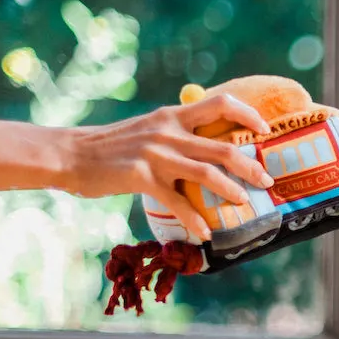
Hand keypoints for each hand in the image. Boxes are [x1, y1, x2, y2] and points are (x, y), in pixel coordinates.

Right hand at [61, 94, 275, 239]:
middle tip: (267, 179)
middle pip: (222, 146)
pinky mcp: (142, 177)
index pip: (220, 104)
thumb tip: (206, 149)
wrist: (71, 154)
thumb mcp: (148, 130)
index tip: (265, 130)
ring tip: (245, 203)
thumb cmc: (112, 147)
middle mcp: (169, 131)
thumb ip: (175, 134)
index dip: (248, 114)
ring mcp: (157, 154)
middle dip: (250, 164)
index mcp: (173, 116)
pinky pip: (177, 202)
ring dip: (231, 189)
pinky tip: (204, 234)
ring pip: (207, 172)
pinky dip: (194, 219)